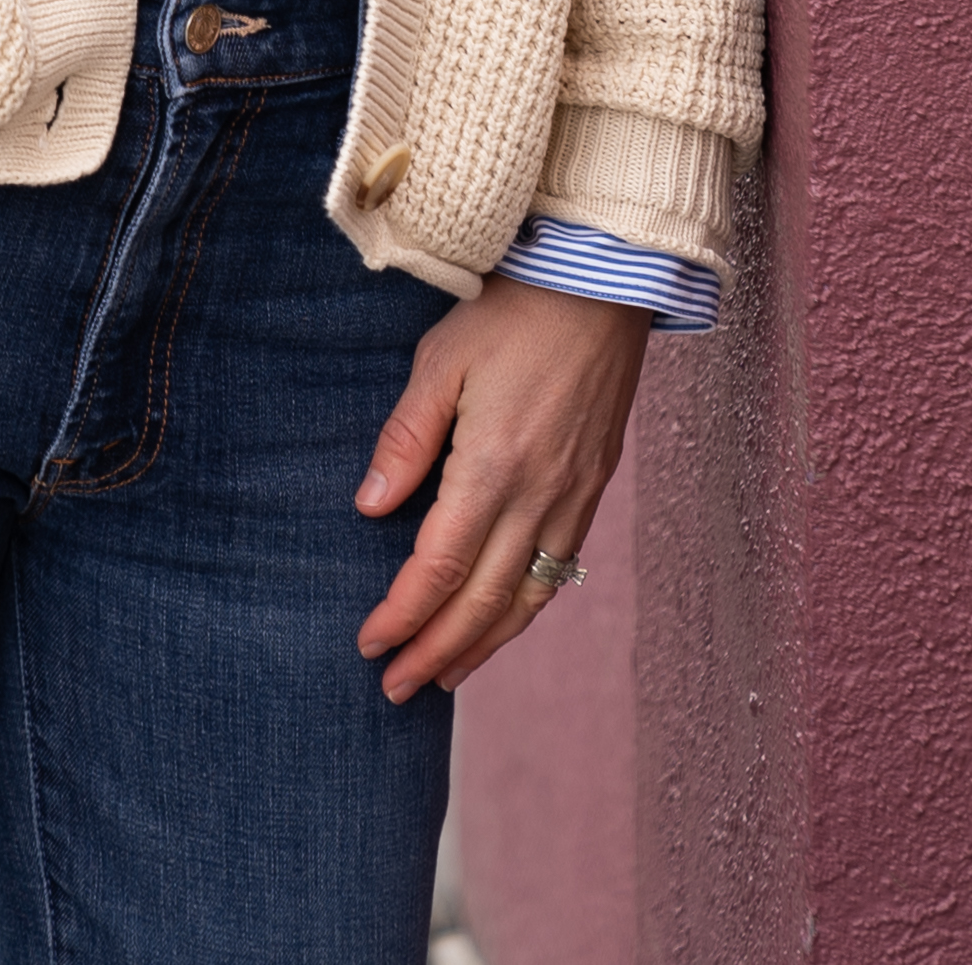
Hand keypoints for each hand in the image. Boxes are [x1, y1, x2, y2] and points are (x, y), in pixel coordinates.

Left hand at [354, 277, 649, 700]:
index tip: (370, 644)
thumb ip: (407, 438)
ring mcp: (574, 496)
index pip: (437, 568)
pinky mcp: (594, 486)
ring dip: (482, 645)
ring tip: (444, 677)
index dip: (401, 616)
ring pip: (526, 599)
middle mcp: (539, 495)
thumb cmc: (513, 311)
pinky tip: (502, 620)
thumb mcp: (442, 361)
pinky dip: (524, 609)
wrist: (602, 281)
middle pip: (481, 601)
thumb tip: (371, 507)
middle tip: (395, 688)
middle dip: (435, 652)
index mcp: (493, 467)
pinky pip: (559, 570)